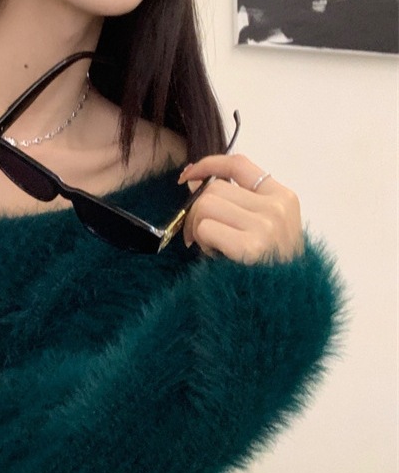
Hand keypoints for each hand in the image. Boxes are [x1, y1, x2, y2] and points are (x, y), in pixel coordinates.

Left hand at [177, 154, 302, 264]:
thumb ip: (236, 203)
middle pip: (215, 188)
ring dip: (198, 227)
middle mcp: (277, 207)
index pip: (239, 164)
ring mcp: (267, 225)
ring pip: (206, 205)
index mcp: (283, 198)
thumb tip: (193, 181)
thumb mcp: (263, 229)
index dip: (209, 164)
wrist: (282, 308)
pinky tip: (215, 256)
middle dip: (197, 210)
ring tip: (212, 247)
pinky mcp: (251, 245)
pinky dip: (202, 242)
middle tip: (200, 236)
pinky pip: (206, 228)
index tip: (188, 175)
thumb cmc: (266, 269)